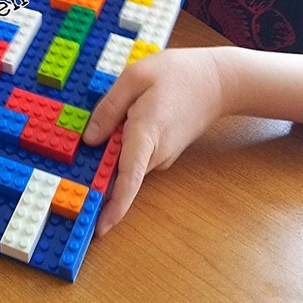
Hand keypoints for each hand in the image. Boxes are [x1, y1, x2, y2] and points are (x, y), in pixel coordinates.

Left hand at [82, 47, 228, 236]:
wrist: (217, 81)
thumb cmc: (177, 74)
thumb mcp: (135, 77)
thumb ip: (109, 108)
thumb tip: (90, 139)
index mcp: (146, 133)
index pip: (129, 177)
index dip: (115, 204)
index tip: (101, 228)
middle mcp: (155, 153)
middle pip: (118, 170)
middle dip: (98, 161)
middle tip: (84, 137)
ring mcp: (161, 156)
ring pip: (125, 161)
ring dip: (112, 146)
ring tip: (121, 109)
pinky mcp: (161, 153)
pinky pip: (134, 155)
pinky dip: (124, 143)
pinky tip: (130, 114)